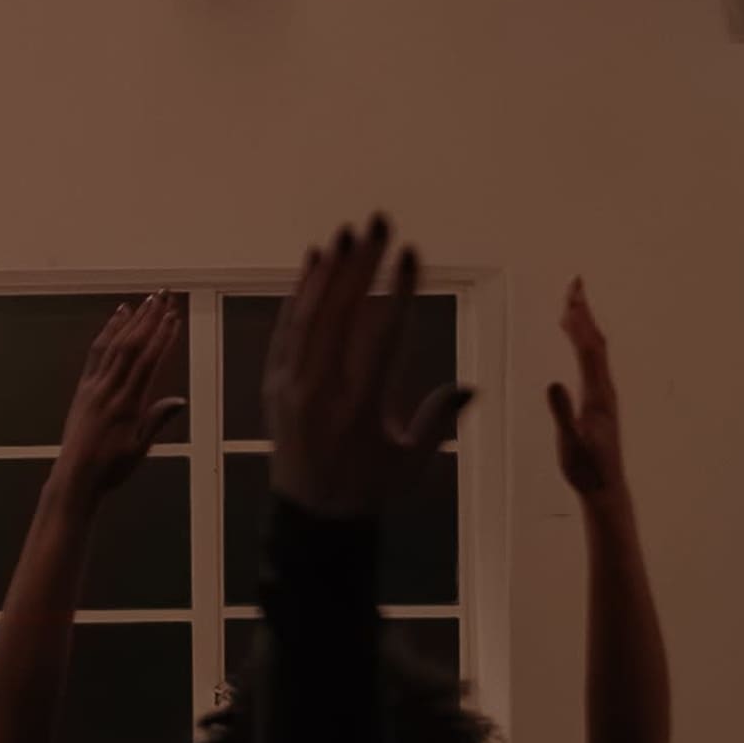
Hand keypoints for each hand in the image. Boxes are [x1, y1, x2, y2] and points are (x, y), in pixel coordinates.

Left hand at [53, 296, 186, 502]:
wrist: (75, 478)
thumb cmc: (110, 468)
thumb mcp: (140, 448)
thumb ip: (157, 420)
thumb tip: (179, 400)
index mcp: (127, 405)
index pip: (148, 362)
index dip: (163, 337)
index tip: (174, 317)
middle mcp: (109, 390)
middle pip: (132, 346)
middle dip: (150, 318)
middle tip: (164, 296)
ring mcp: (94, 386)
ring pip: (114, 345)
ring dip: (132, 320)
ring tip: (145, 299)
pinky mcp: (83, 388)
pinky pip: (96, 353)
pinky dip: (108, 332)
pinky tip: (117, 317)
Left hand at [265, 222, 468, 522]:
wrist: (310, 520)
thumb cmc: (371, 490)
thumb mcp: (412, 463)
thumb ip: (438, 423)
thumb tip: (470, 388)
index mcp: (359, 411)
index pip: (380, 338)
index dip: (397, 292)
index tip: (409, 252)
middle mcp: (320, 395)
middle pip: (340, 316)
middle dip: (361, 265)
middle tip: (379, 222)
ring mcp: (290, 388)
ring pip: (308, 318)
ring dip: (328, 271)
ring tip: (349, 232)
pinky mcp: (273, 384)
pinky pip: (286, 331)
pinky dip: (298, 294)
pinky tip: (314, 261)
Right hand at [546, 281, 626, 502]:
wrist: (605, 486)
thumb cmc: (586, 468)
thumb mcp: (570, 443)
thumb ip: (562, 413)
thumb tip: (553, 383)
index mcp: (597, 395)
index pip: (589, 348)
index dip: (580, 321)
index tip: (570, 296)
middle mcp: (605, 388)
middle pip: (596, 341)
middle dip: (584, 311)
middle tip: (575, 282)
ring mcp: (604, 393)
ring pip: (597, 349)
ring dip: (585, 323)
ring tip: (573, 302)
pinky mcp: (600, 400)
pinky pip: (593, 361)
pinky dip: (584, 342)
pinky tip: (577, 338)